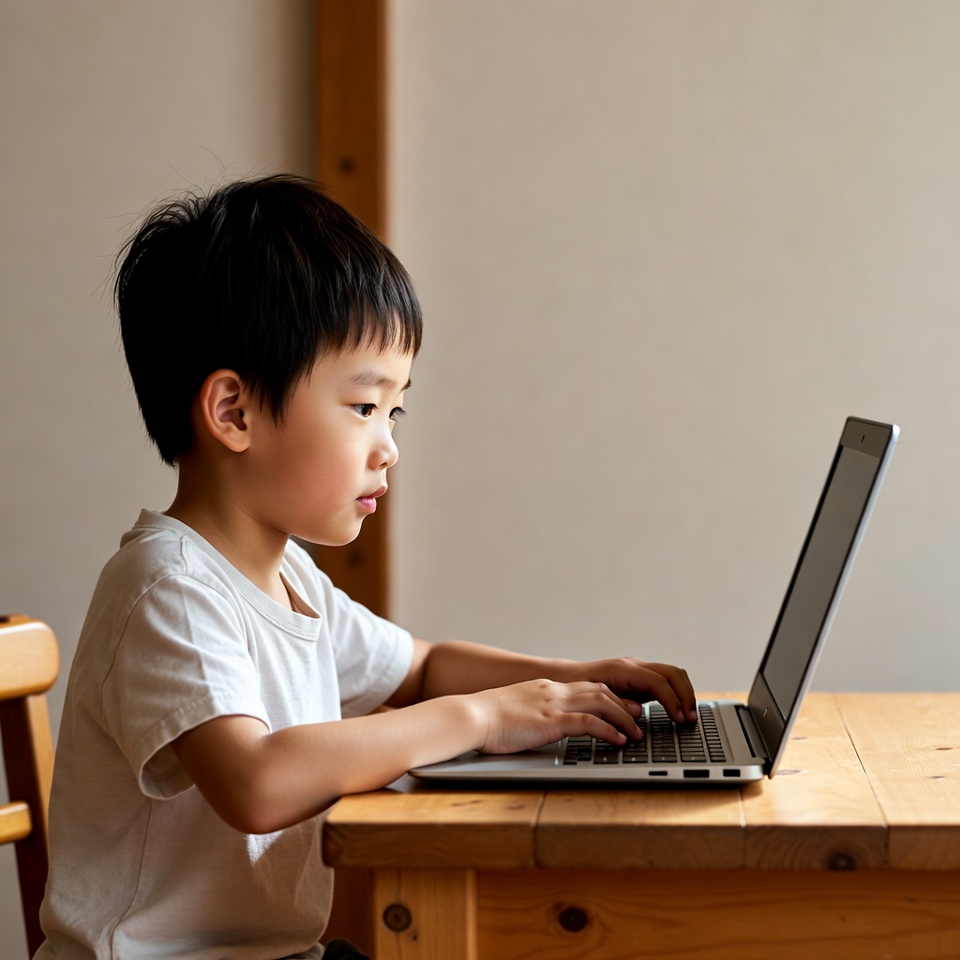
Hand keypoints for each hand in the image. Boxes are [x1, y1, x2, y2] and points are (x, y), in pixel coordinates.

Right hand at [467, 678, 643, 754]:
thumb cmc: (485, 718)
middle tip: (638, 717)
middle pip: (599, 691)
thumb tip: (536, 726)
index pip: (585, 687)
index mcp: (544, 688)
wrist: (470, 715)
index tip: (623, 708)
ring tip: (635, 734)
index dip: (608, 698)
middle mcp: (553, 691)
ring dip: (622, 718)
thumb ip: (530, 713)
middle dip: (622, 705)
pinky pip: (588, 723)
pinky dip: (608, 731)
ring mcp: (553, 704)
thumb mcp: (514, 710)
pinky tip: (618, 741)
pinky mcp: (551, 721)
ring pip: (601, 704)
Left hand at [560, 658, 696, 723]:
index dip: (672, 701)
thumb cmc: (578, 688)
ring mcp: (640, 670)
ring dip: (685, 694)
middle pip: (673, 673)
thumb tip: (638, 711)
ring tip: (688, 717)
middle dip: (686, 696)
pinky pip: (666, 681)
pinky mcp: (641, 678)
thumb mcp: (594, 698)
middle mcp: (635, 665)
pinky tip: (679, 711)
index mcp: (624, 669)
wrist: (568, 678)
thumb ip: (617, 704)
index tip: (679, 719)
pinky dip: (677, 694)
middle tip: (690, 720)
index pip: (659, 681)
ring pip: (674, 674)